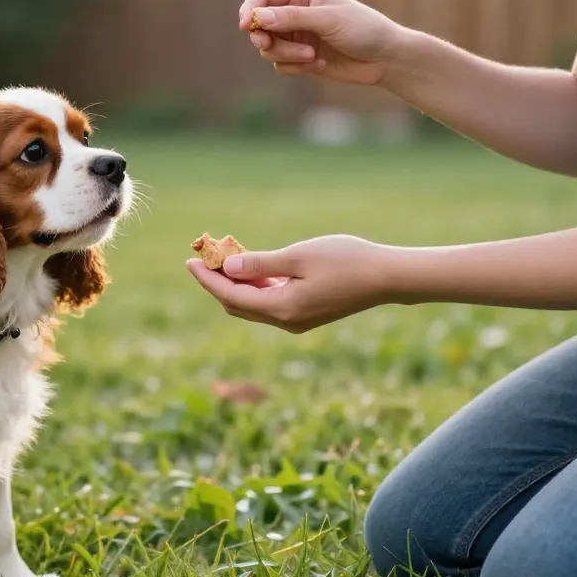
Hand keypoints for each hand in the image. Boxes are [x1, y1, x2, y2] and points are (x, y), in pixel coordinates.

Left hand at [186, 235, 390, 332]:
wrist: (387, 277)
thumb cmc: (346, 260)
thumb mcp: (298, 256)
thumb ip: (260, 263)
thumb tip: (227, 268)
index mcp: (281, 308)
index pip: (230, 297)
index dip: (207, 280)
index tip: (189, 261)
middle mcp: (286, 321)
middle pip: (237, 306)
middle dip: (217, 283)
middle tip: (203, 257)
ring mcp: (297, 320)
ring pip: (253, 305)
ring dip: (236, 284)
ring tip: (223, 258)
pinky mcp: (307, 313)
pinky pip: (270, 303)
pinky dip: (256, 286)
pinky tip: (251, 267)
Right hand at [238, 0, 409, 85]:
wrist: (385, 58)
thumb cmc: (363, 30)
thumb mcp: (328, 20)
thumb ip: (292, 18)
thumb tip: (258, 17)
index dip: (250, 9)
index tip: (248, 26)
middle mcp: (295, 11)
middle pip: (259, 24)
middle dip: (266, 39)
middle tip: (272, 46)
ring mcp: (296, 35)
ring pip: (268, 48)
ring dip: (286, 56)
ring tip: (311, 57)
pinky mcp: (300, 57)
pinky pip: (281, 65)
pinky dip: (296, 68)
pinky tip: (320, 65)